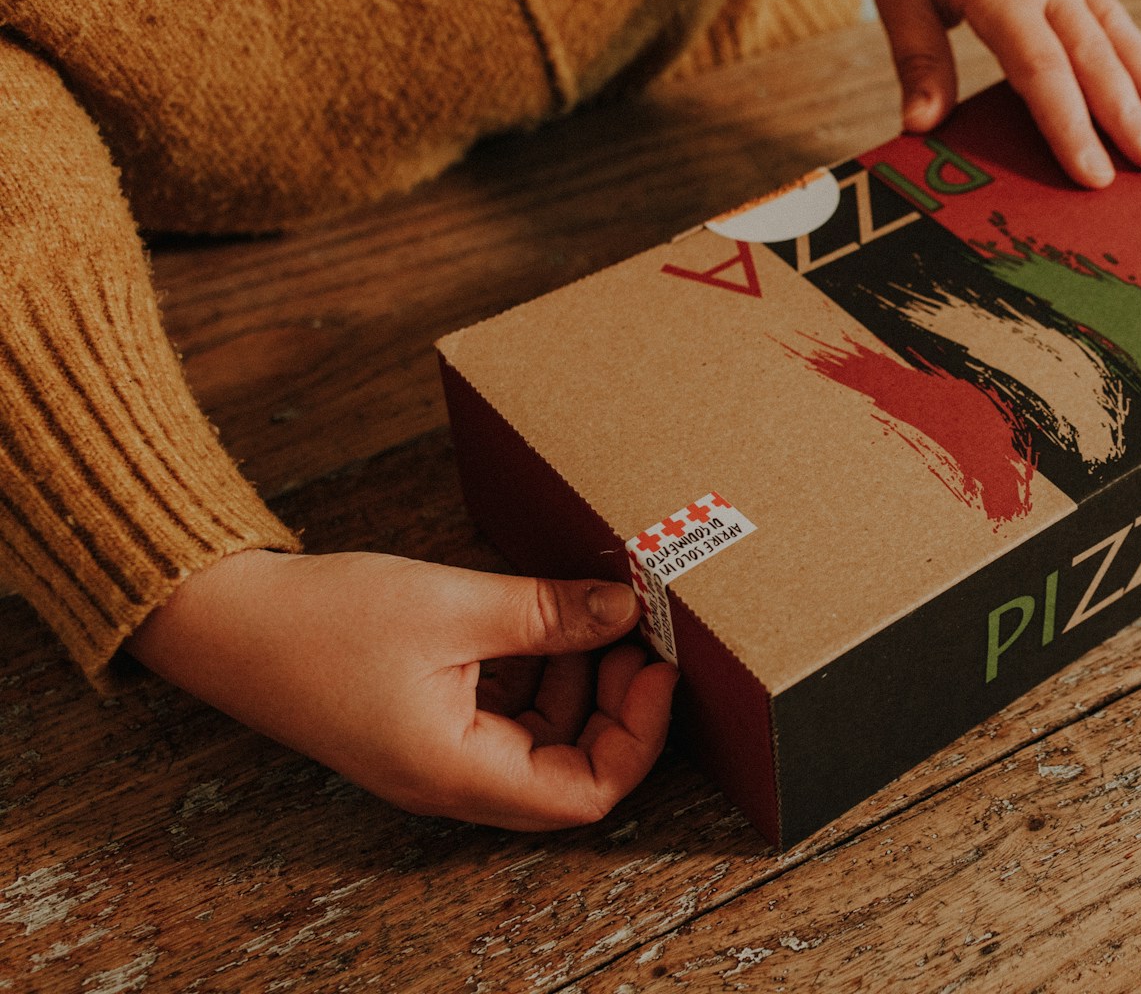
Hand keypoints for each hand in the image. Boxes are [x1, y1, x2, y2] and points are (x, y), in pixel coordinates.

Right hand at [125, 547, 675, 829]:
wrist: (222, 619)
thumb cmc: (322, 622)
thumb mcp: (453, 606)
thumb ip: (548, 613)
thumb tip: (625, 609)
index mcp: (459, 772)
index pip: (585, 795)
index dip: (637, 736)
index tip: (657, 668)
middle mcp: (451, 778)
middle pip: (569, 771)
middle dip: (614, 707)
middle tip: (635, 637)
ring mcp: (435, 753)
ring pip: (539, 740)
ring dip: (577, 684)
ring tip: (591, 616)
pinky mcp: (422, 720)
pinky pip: (503, 714)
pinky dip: (534, 672)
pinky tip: (541, 619)